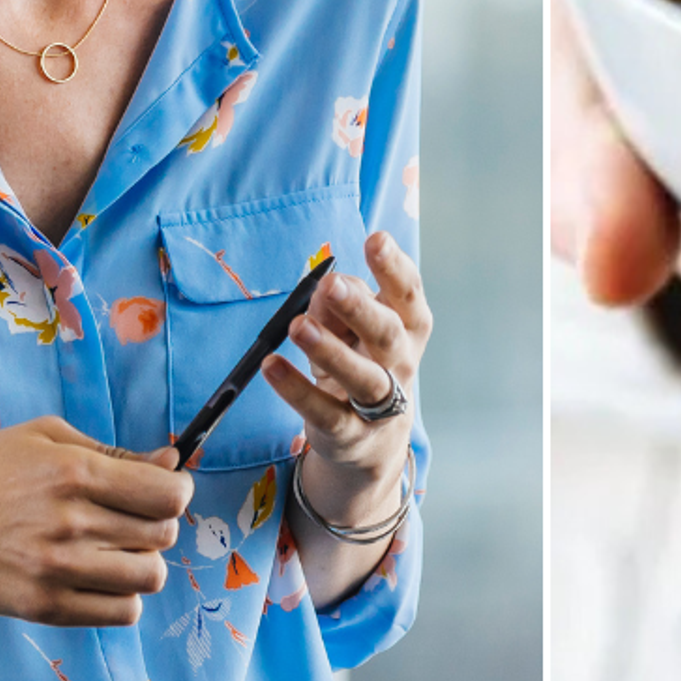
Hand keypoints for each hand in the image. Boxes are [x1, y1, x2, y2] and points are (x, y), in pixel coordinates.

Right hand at [0, 415, 192, 624]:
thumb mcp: (46, 437)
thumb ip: (114, 452)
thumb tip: (170, 464)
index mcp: (77, 472)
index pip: (168, 496)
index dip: (176, 493)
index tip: (162, 492)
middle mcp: (72, 523)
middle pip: (163, 536)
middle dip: (157, 525)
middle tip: (131, 518)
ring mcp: (57, 570)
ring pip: (149, 577)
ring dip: (142, 562)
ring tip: (114, 549)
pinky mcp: (43, 607)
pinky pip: (120, 613)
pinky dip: (122, 597)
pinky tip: (99, 577)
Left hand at [261, 230, 431, 517]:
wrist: (372, 440)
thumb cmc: (362, 362)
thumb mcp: (353, 329)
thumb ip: (339, 306)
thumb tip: (323, 292)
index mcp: (408, 327)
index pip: (408, 292)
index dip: (394, 266)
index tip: (375, 239)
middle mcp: (401, 362)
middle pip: (387, 333)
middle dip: (359, 308)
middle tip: (331, 284)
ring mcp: (380, 403)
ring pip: (362, 377)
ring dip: (330, 351)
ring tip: (297, 326)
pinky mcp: (349, 432)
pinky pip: (324, 412)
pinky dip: (296, 390)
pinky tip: (272, 367)